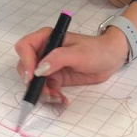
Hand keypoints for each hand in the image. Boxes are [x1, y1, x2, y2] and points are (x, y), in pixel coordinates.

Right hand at [13, 27, 127, 104]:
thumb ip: (58, 59)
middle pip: (26, 65)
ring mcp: (50, 65)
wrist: (111, 59)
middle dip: (32, 81)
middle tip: (43, 91)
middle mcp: (45, 51)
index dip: (25, 61)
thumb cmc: (96, 50)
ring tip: (56, 97)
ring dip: (42, 91)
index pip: (25, 46)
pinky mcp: (57, 77)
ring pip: (35, 80)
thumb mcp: (78, 53)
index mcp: (47, 38)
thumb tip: (39, 70)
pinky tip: (62, 99)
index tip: (32, 76)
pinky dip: (52, 95)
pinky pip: (47, 88)